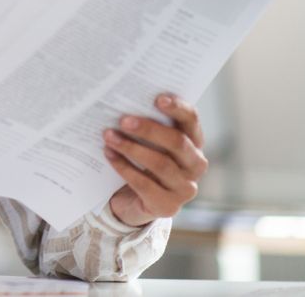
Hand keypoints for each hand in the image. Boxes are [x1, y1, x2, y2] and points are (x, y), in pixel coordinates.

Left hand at [104, 94, 207, 226]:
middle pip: (177, 142)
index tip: (157, 98)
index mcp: (194, 142)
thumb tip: (123, 100)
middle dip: (149, 129)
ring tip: (109, 136)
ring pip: (160, 164)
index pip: (191, 120)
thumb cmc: (142, 159)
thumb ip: (146, 124)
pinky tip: (109, 154)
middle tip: (123, 120)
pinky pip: (144, 184)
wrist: (135, 200)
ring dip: (131, 148)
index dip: (177, 108)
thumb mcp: (148, 141)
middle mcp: (195, 165)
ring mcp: (185, 189)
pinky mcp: (167, 206)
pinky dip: (124, 167)